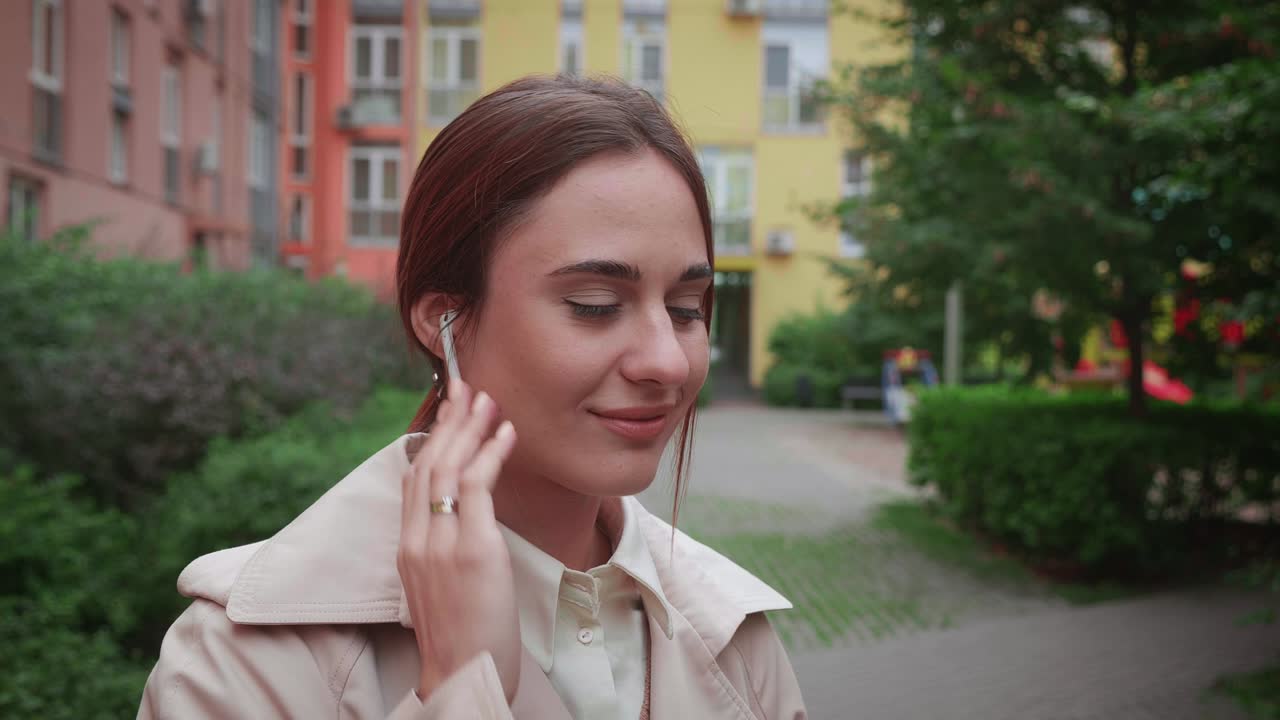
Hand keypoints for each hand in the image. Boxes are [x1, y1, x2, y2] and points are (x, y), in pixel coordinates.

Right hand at [398, 380, 521, 704]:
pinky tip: (506, 434)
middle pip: (428, 463)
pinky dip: (491, 453)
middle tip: (467, 387)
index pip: (414, 478)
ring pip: (448, 467)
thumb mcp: (442, 586)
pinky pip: (477, 486)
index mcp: (408, 547)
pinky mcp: (471, 549)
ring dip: (470, 427)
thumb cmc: (461, 637)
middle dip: (449, 420)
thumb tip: (463, 518)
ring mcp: (441, 542)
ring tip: (488, 400)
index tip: (448, 411)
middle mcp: (417, 539)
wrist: (462, 673)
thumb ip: (444, 548)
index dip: (431, 439)